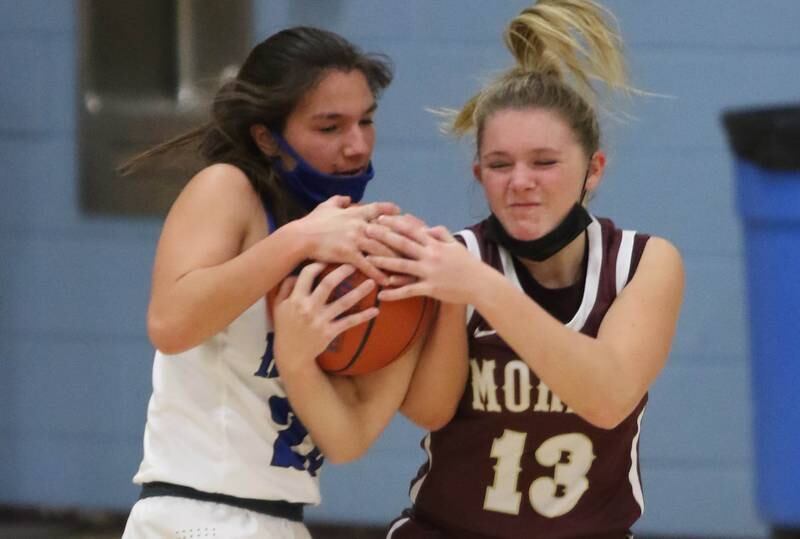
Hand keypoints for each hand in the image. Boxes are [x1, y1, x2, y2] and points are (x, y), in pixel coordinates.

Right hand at [272, 263, 378, 374]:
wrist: (291, 355)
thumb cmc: (285, 328)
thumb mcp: (278, 306)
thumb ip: (286, 288)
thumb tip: (296, 272)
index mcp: (296, 299)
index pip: (307, 275)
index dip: (318, 265)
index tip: (328, 260)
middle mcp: (308, 308)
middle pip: (328, 284)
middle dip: (343, 272)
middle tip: (355, 263)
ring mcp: (320, 320)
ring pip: (343, 302)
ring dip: (359, 291)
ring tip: (372, 283)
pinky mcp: (330, 332)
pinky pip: (349, 322)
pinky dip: (363, 317)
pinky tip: (375, 311)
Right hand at [298, 196, 399, 284]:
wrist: (300, 237)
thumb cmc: (312, 222)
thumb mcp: (325, 206)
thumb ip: (338, 201)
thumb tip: (347, 197)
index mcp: (355, 212)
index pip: (378, 209)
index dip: (391, 211)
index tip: (402, 213)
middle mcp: (359, 225)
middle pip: (386, 232)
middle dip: (402, 240)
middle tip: (414, 247)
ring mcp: (355, 240)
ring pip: (381, 249)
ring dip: (395, 259)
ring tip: (407, 267)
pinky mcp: (349, 255)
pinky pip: (368, 265)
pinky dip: (379, 273)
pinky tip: (388, 281)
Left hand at [365, 217, 479, 303]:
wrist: (481, 285)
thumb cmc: (468, 265)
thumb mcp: (455, 245)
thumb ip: (440, 234)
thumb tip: (426, 227)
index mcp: (435, 244)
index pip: (412, 230)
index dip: (395, 224)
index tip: (379, 218)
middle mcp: (430, 255)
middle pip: (402, 244)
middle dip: (383, 237)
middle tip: (365, 231)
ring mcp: (430, 272)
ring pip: (402, 266)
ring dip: (383, 262)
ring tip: (366, 260)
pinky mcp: (431, 289)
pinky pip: (409, 291)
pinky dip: (394, 293)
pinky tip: (381, 295)